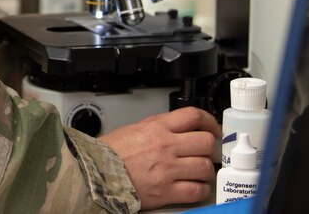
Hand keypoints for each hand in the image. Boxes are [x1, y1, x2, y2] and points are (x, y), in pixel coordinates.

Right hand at [99, 106, 220, 209]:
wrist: (96, 173)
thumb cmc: (111, 152)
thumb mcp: (136, 128)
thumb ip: (161, 125)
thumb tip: (181, 125)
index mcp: (157, 128)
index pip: (193, 116)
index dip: (209, 121)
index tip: (212, 128)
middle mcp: (166, 146)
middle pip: (205, 142)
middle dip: (209, 148)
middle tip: (207, 152)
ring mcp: (168, 170)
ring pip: (205, 167)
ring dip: (206, 170)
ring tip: (199, 171)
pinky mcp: (166, 192)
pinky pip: (196, 191)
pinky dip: (200, 190)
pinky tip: (195, 187)